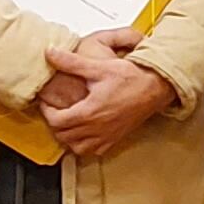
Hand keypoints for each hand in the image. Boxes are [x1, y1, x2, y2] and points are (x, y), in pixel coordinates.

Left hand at [38, 49, 178, 158]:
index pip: (56, 120)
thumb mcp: (99, 67)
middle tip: (56, 110)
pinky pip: (94, 151)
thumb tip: (50, 52)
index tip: (48, 102)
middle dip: (55, 123)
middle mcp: (96, 128)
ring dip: (69, 137)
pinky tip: (87, 132)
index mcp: (89, 112)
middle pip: (63, 135)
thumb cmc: (131, 77)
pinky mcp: (116, 138)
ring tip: (69, 123)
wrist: (156, 87)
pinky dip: (85, 144)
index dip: (47, 111)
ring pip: (77, 147)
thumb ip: (71, 62)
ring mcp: (107, 136)